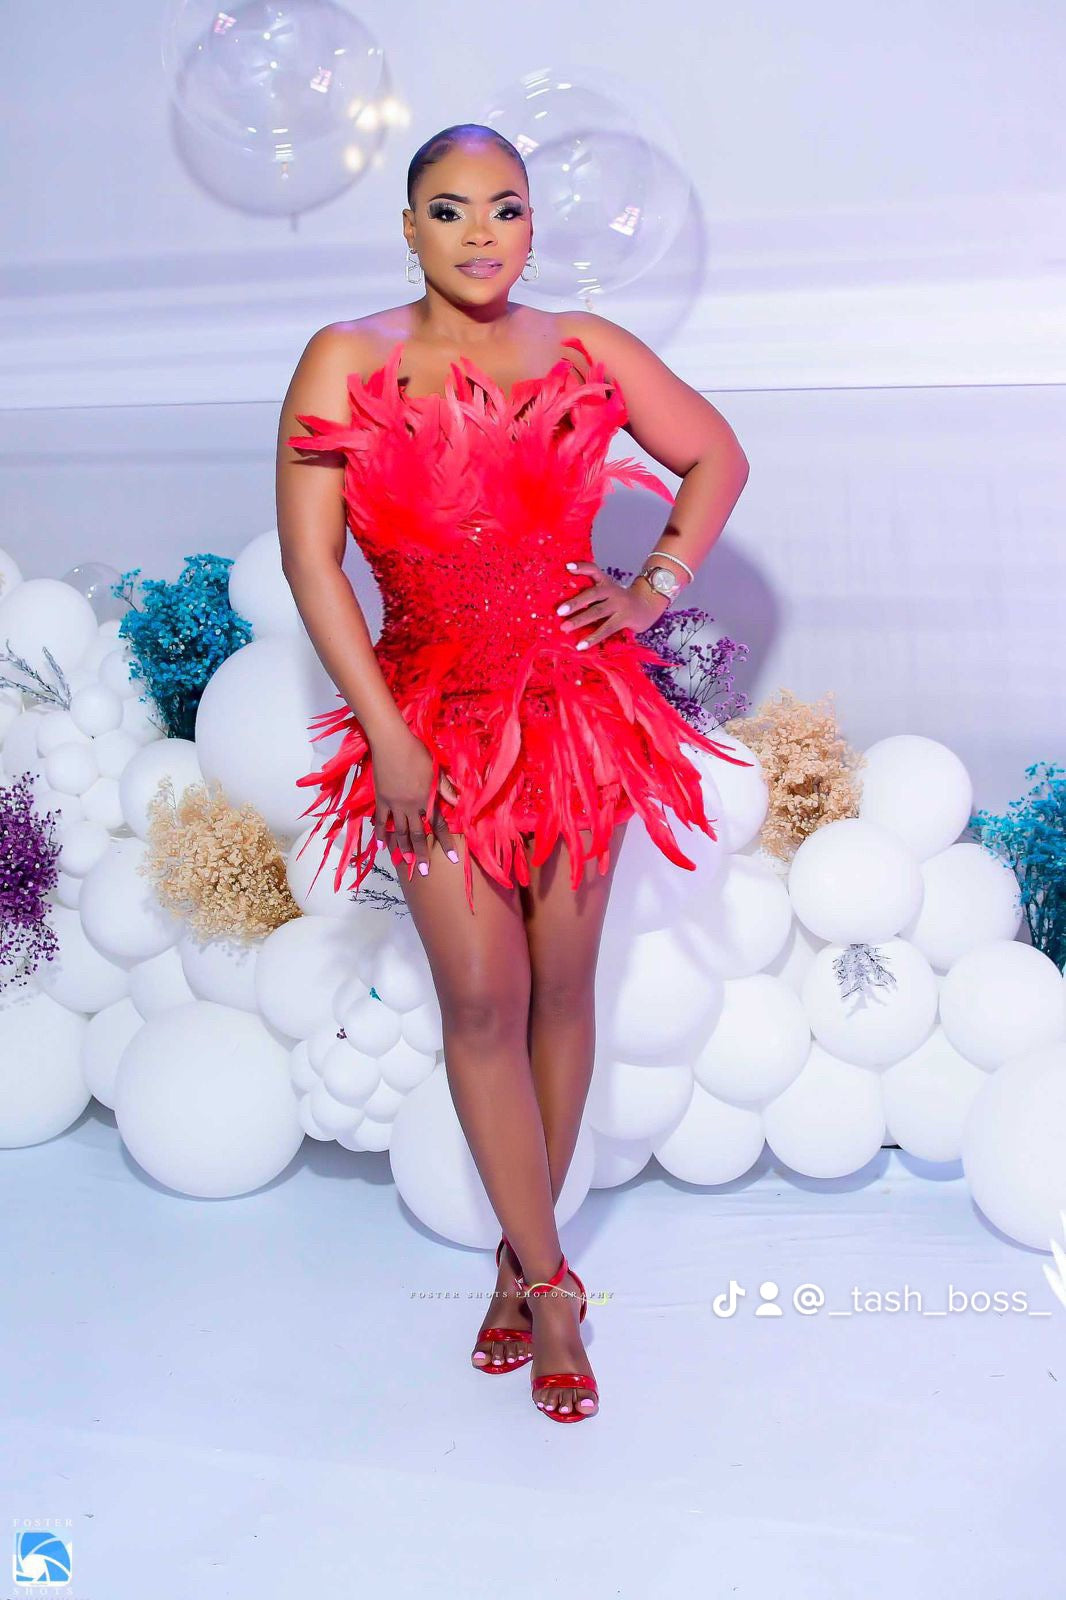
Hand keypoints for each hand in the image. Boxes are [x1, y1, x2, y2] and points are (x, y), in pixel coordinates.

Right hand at [368, 725, 461, 875]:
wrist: (391, 742)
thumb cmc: (416, 752)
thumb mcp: (435, 770)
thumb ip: (445, 789)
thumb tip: (459, 803)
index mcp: (426, 799)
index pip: (439, 825)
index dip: (446, 842)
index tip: (453, 859)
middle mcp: (410, 806)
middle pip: (417, 834)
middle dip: (421, 854)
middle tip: (424, 872)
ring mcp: (394, 805)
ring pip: (399, 832)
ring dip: (403, 849)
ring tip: (406, 864)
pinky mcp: (380, 800)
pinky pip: (380, 821)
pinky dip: (381, 834)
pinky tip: (383, 846)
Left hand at [556, 561, 670, 647]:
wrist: (649, 604)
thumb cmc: (621, 601)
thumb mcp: (608, 592)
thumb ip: (592, 596)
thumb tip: (565, 609)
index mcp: (606, 583)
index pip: (593, 570)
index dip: (581, 567)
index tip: (567, 566)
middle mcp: (612, 591)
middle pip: (592, 594)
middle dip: (574, 603)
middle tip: (558, 611)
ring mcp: (619, 605)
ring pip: (597, 612)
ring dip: (580, 620)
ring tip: (565, 628)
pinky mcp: (625, 619)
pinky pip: (606, 629)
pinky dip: (593, 638)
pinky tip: (581, 645)